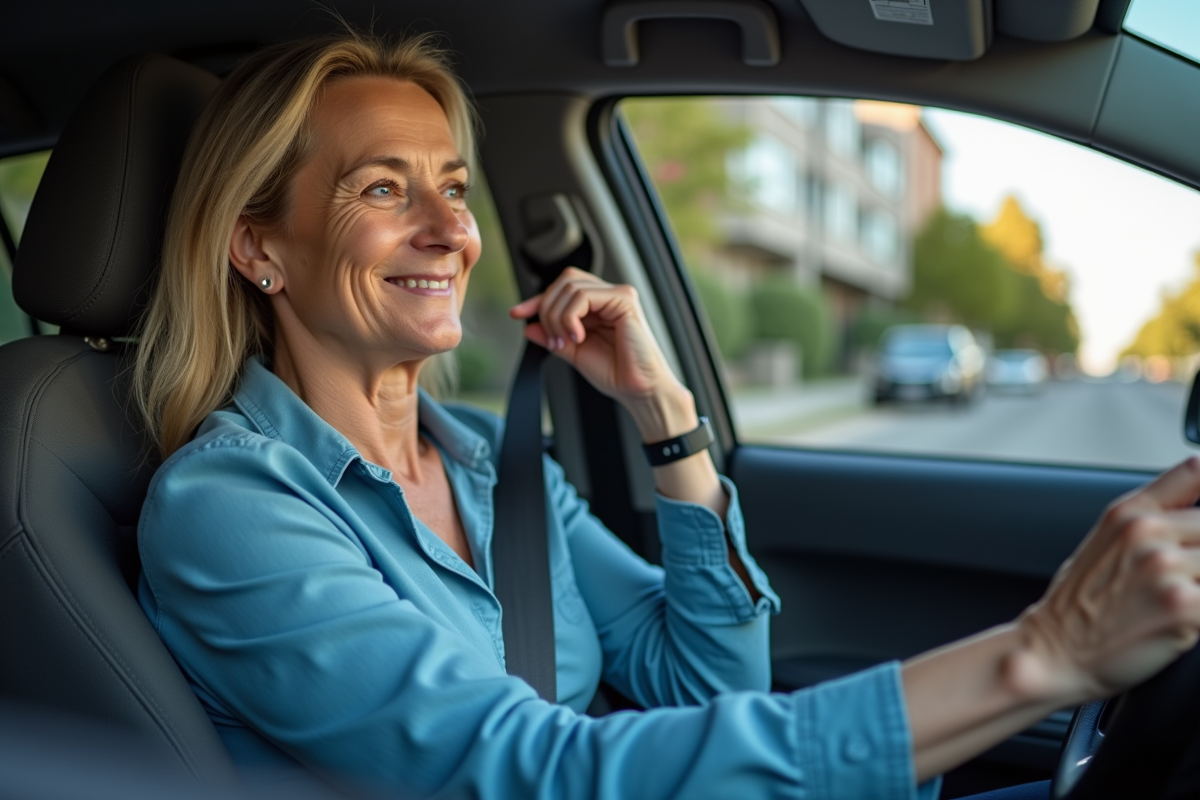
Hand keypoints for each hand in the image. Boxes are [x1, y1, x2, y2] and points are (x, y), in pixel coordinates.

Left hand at [509, 268, 693, 440]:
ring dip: (557, 317)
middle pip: (564, 282)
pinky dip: (571, 317)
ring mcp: (617, 295)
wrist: (639, 389)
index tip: (517, 314)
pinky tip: (578, 337)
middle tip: (554, 340)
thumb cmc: (617, 374)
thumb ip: (553, 337)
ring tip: (566, 342)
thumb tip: (529, 327)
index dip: (537, 300)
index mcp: (598, 306)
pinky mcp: (624, 299)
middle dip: (547, 309)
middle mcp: (608, 296)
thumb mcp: (575, 353)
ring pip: (569, 288)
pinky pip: (583, 296)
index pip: (562, 290)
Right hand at [1015, 457, 1199, 705]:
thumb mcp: (1107, 541)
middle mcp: (1148, 530)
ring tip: (1175, 603)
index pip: (1196, 471)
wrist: (1052, 652)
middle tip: (1182, 579)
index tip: (1196, 524)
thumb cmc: (1077, 605)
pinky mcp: (1183, 605)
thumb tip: (1197, 506)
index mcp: (1131, 511)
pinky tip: (1180, 623)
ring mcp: (1166, 566)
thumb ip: (1156, 515)